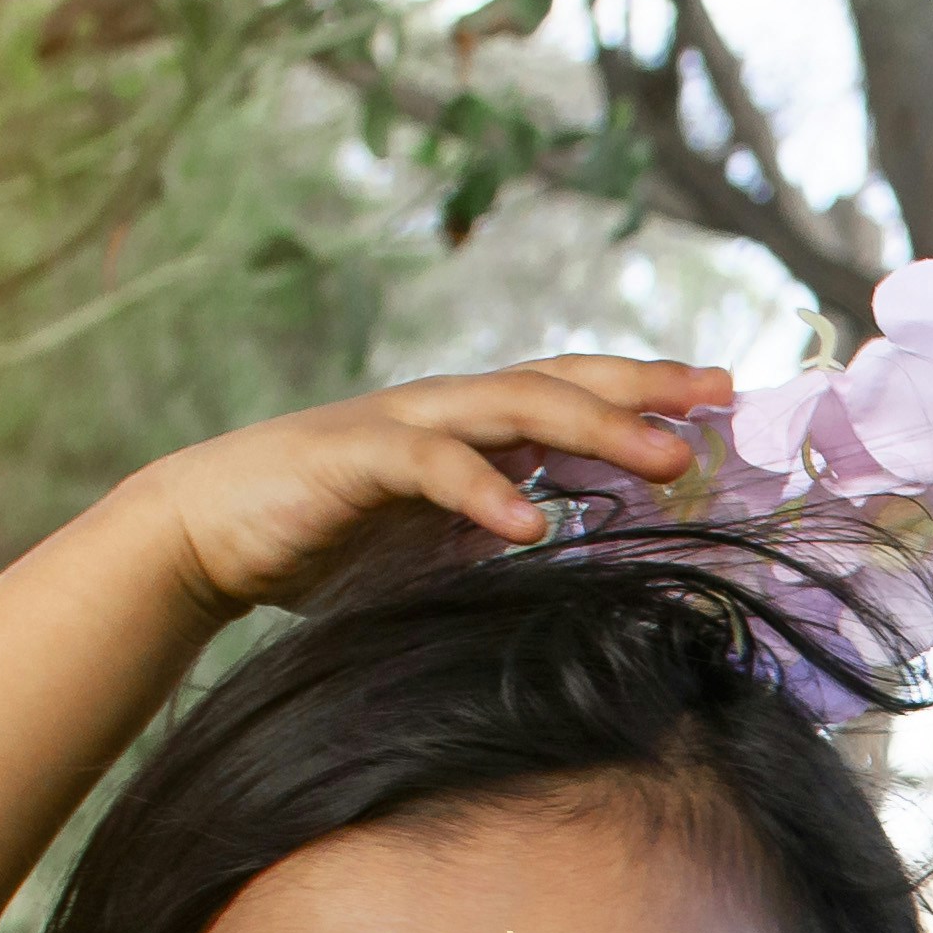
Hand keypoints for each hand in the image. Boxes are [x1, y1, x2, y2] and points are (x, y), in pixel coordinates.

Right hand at [127, 357, 734, 621]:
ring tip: (662, 458)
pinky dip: (480, 492)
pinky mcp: (351, 458)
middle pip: (560, 381)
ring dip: (593, 428)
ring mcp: (400, 424)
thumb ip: (499, 531)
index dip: (646, 389)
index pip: (573, 391)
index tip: (723, 399)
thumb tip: (574, 550)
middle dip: (644, 390)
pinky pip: (428, 466)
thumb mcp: (435, 539)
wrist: (209, 531)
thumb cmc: (326, 538)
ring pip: (511, 406)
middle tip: (719, 404)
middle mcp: (445, 408)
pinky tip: (526, 524)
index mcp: (470, 424)